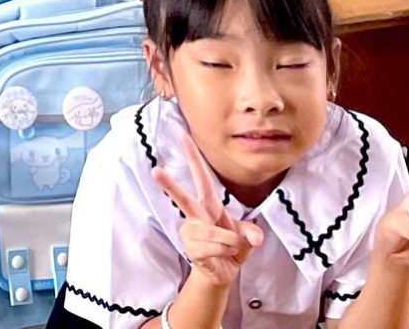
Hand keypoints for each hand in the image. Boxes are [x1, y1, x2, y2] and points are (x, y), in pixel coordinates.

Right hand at [154, 136, 264, 288]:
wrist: (224, 272)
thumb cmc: (232, 246)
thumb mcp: (248, 236)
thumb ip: (251, 232)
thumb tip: (254, 238)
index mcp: (210, 205)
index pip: (202, 178)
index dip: (194, 158)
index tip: (184, 137)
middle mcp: (197, 216)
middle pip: (183, 199)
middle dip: (169, 185)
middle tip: (155, 170)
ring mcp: (191, 233)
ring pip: (214, 233)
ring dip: (230, 242)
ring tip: (230, 247)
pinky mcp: (191, 249)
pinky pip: (214, 248)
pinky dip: (225, 252)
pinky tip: (221, 255)